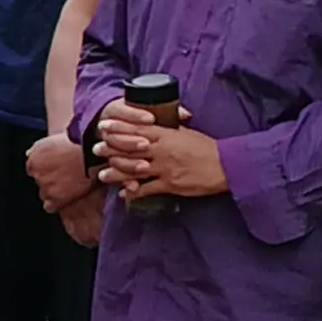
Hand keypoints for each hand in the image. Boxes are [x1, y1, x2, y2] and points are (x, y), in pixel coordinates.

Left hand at [22, 130, 94, 218]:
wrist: (93, 154)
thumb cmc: (79, 143)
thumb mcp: (54, 139)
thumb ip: (38, 148)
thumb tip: (28, 154)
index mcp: (34, 158)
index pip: (33, 169)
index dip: (46, 169)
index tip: (57, 168)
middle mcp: (36, 172)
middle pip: (40, 181)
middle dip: (50, 179)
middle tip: (66, 176)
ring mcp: (45, 186)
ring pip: (44, 194)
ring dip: (54, 191)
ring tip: (70, 185)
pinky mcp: (54, 199)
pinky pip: (49, 206)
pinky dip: (57, 203)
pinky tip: (67, 197)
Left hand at [95, 102, 224, 200]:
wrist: (226, 165)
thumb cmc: (209, 149)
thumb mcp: (188, 134)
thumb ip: (171, 131)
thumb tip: (159, 127)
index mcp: (167, 135)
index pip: (137, 129)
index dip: (119, 128)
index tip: (104, 126)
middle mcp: (162, 150)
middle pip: (130, 148)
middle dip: (111, 149)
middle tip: (95, 150)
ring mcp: (164, 168)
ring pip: (134, 169)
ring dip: (116, 172)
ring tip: (102, 175)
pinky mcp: (169, 184)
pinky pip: (147, 189)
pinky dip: (134, 192)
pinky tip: (124, 194)